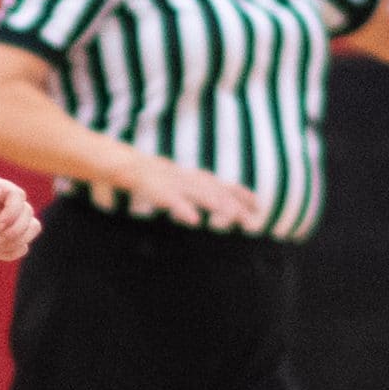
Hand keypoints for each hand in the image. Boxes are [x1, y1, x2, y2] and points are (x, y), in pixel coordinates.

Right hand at [128, 157, 267, 232]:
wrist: (130, 166)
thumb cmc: (160, 179)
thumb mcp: (185, 183)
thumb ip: (203, 191)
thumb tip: (220, 208)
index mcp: (198, 179)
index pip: (226, 186)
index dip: (242, 195)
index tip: (258, 206)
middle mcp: (192, 180)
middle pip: (218, 193)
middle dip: (235, 207)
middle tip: (251, 223)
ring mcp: (177, 184)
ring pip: (200, 194)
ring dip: (217, 205)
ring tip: (232, 217)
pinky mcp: (160, 191)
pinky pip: (173, 201)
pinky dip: (184, 209)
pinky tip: (194, 220)